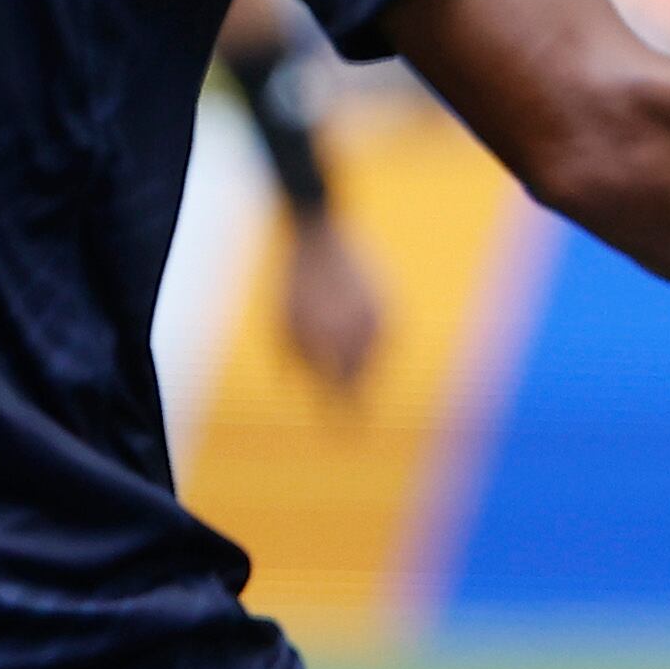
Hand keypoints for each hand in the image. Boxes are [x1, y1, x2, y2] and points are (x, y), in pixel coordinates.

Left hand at [278, 215, 383, 402]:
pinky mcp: (388, 303)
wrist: (319, 236)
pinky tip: (370, 347)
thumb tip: (299, 388)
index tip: (343, 432)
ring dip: (367, 370)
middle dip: (355, 393)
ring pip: (378, 359)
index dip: (340, 411)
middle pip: (360, 377)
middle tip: (353, 409)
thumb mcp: (280, 323)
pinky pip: (388, 337)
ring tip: (357, 374)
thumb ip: (291, 359)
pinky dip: (380, 346)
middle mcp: (352, 331)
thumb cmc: (293, 283)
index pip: (336, 388)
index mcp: (321, 340)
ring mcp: (374, 316)